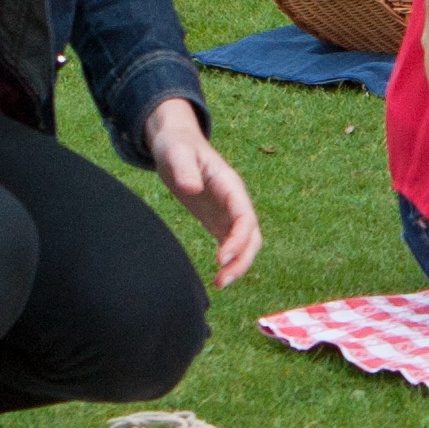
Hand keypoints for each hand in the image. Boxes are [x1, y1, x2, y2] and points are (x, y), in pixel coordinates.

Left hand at [143, 97, 266, 284]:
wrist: (176, 144)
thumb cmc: (177, 147)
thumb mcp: (176, 153)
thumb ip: (185, 169)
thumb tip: (192, 189)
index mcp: (230, 185)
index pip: (245, 216)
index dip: (238, 239)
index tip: (221, 258)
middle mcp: (235, 201)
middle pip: (252, 236)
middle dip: (242, 260)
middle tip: (222, 281)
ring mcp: (229, 212)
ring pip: (246, 244)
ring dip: (238, 265)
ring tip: (219, 284)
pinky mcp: (219, 221)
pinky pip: (232, 246)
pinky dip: (230, 263)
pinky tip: (217, 277)